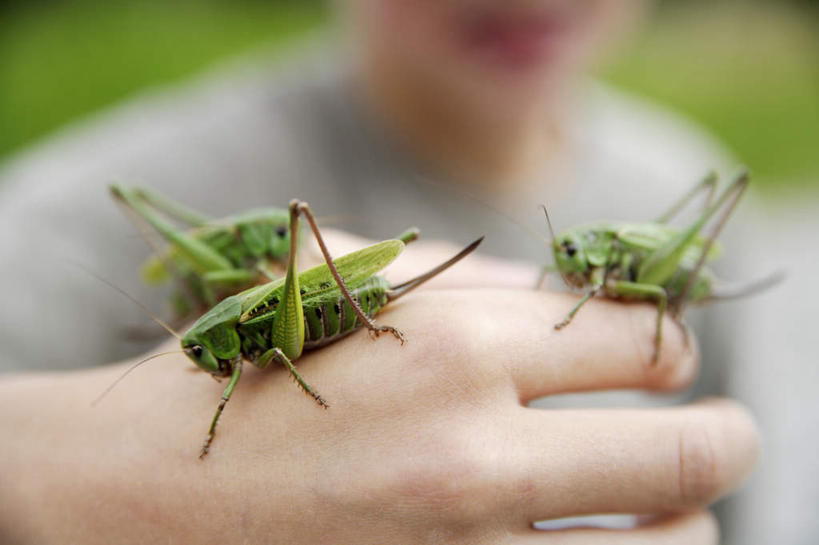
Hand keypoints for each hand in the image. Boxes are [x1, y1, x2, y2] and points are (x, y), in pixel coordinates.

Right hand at [0, 248, 756, 543]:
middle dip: (724, 434)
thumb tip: (579, 300)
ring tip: (670, 509)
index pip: (640, 340)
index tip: (664, 360)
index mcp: (449, 345)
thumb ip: (475, 281)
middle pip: (686, 451)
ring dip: (688, 523)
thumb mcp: (347, 287)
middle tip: (723, 432)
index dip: (668, 344)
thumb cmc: (237, 372)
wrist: (125, 498)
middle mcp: (472, 454)